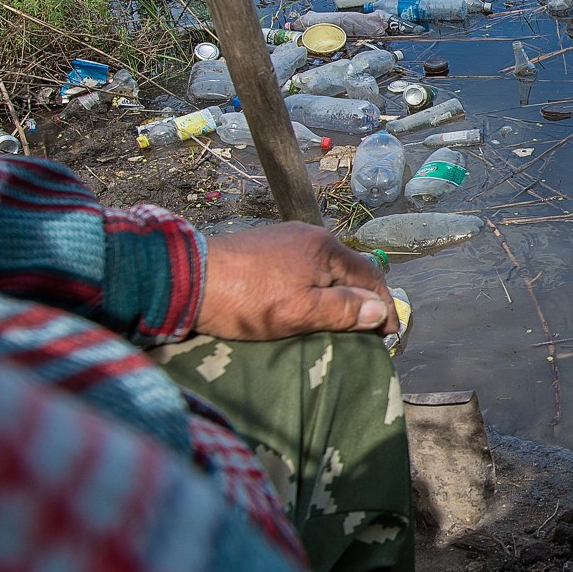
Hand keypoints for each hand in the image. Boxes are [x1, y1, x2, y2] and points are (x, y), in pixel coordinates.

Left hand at [195, 222, 397, 339]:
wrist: (184, 279)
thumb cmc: (246, 300)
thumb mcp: (300, 312)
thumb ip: (343, 310)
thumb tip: (380, 311)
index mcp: (325, 247)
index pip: (371, 275)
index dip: (384, 305)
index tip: (388, 335)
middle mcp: (309, 236)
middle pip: (348, 271)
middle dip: (362, 300)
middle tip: (366, 333)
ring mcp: (284, 240)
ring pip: (324, 270)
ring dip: (336, 295)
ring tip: (338, 323)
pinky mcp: (263, 249)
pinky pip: (301, 269)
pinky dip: (312, 288)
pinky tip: (304, 305)